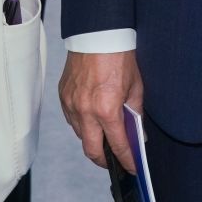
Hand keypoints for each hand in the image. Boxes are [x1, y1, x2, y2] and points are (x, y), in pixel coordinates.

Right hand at [59, 48, 143, 172]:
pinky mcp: (63, 96)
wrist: (97, 34)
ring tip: (105, 137)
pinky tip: (92, 120)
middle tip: (115, 161)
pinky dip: (82, 125)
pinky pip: (71, 120)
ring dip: (92, 140)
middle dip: (104, 161)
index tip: (131, 167)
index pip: (117, 145)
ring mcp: (71, 104)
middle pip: (92, 151)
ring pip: (80, 136)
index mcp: (106, 109)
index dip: (126, 160)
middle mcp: (85, 111)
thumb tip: (138, 134)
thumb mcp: (136, 86)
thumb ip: (136, 113)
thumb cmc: (119, 57)